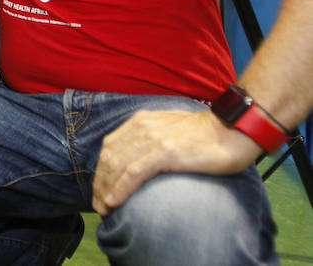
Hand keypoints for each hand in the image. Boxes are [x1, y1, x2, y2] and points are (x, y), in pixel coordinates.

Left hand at [91, 108, 260, 215]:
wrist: (232, 130)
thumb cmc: (205, 135)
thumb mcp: (169, 129)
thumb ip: (150, 139)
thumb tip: (138, 160)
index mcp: (140, 121)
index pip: (109, 147)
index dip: (101, 171)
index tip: (100, 190)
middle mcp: (141, 127)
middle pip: (109, 158)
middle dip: (100, 184)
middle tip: (99, 205)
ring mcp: (152, 138)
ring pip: (117, 166)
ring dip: (106, 190)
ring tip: (105, 209)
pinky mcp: (165, 152)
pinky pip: (133, 173)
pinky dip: (120, 189)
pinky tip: (114, 202)